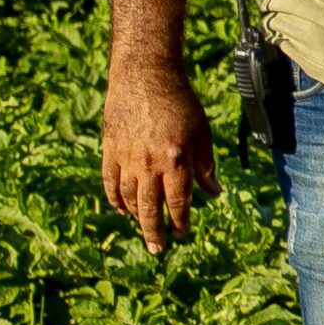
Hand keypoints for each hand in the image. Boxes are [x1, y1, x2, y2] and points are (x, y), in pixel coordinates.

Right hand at [101, 59, 218, 254]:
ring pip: (128, 197)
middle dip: (155, 231)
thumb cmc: (181, 103)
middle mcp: (149, 163)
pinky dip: (114, 199)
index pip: (178, 202)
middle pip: (150, 207)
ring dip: (135, 217)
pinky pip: (109, 181)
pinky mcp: (110, 149)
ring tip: (143, 229)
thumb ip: (205, 166)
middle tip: (157, 248)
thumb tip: (214, 193)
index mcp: (176, 160)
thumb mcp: (201, 133)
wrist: (146, 76)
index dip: (180, 221)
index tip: (182, 232)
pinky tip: (121, 210)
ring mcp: (126, 157)